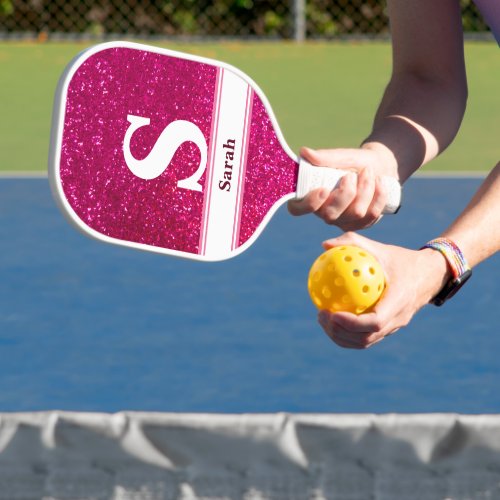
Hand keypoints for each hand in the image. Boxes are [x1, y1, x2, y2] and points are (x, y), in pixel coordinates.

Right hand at [288, 145, 397, 230]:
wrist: (379, 166)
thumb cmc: (353, 161)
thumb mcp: (341, 156)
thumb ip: (324, 157)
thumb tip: (304, 152)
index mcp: (310, 196)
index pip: (298, 209)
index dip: (309, 204)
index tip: (323, 189)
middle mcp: (324, 212)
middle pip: (330, 215)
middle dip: (346, 193)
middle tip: (351, 174)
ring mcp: (343, 221)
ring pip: (355, 213)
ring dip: (365, 188)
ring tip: (368, 172)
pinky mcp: (362, 224)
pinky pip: (371, 214)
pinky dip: (378, 194)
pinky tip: (379, 181)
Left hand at [316, 232, 450, 348]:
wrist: (429, 275)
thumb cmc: (401, 259)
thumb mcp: (380, 248)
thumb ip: (353, 243)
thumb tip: (324, 245)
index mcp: (399, 301)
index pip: (375, 322)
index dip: (352, 323)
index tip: (332, 313)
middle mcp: (398, 319)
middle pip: (366, 338)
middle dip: (340, 332)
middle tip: (321, 315)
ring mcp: (394, 327)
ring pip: (365, 342)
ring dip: (341, 336)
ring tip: (322, 319)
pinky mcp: (389, 329)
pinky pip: (366, 337)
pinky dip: (347, 333)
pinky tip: (331, 318)